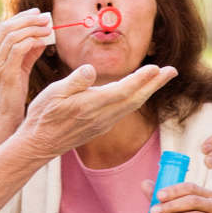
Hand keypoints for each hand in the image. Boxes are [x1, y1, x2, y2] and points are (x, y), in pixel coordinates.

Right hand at [0, 9, 52, 151]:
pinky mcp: (4, 72)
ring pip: (12, 35)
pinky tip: (42, 41)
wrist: (2, 118)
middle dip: (28, 19)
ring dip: (32, 28)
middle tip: (45, 17)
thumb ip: (27, 53)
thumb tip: (41, 37)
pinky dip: (31, 41)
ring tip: (48, 28)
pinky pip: (17, 49)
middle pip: (7, 27)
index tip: (37, 13)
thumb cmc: (11, 96)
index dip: (21, 17)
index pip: (3, 27)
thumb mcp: (18, 70)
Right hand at [15, 62, 174, 159]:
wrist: (39, 144)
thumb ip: (74, 81)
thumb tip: (89, 69)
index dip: (141, 79)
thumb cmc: (42, 116)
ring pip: (132, 106)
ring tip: (161, 78)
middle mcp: (101, 116)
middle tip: (172, 71)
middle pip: (135, 99)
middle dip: (155, 84)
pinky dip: (137, 99)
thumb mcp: (52, 93)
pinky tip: (139, 93)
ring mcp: (103, 123)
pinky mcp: (101, 127)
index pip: (122, 90)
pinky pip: (124, 111)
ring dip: (149, 91)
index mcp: (91, 104)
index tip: (157, 67)